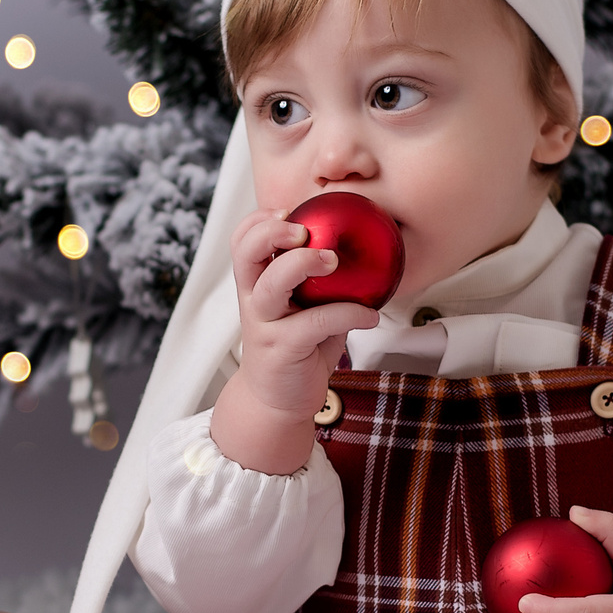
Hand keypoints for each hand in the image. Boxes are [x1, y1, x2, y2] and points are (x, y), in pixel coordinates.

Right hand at [207, 207, 379, 475]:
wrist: (279, 401)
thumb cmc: (298, 349)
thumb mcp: (305, 308)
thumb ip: (321, 282)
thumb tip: (366, 250)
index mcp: (256, 285)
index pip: (242, 242)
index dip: (258, 221)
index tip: (288, 211)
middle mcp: (253, 301)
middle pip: (247, 253)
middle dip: (273, 232)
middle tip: (306, 231)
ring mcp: (264, 325)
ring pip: (272, 283)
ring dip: (303, 263)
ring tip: (334, 260)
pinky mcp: (281, 349)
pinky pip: (315, 321)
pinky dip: (348, 312)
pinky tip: (370, 315)